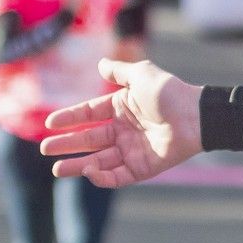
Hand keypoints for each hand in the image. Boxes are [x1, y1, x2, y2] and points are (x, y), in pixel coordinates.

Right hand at [40, 59, 202, 185]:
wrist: (196, 116)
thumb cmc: (171, 93)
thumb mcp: (141, 74)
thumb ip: (119, 71)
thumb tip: (100, 64)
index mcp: (121, 108)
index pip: (88, 115)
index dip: (69, 119)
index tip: (50, 124)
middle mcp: (124, 130)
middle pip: (89, 140)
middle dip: (67, 145)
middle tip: (45, 149)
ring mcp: (133, 150)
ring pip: (100, 161)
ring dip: (78, 166)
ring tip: (56, 169)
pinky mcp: (144, 168)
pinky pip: (119, 176)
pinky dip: (103, 177)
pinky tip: (89, 172)